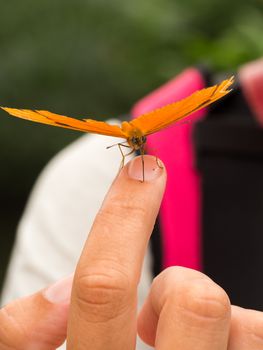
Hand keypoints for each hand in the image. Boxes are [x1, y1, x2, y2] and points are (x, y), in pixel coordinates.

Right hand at [0, 156, 261, 348]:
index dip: (123, 214)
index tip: (142, 168)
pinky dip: (243, 333)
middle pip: (193, 299)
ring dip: (207, 314)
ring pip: (234, 317)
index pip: (103, 287)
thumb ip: (17, 338)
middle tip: (156, 285)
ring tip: (188, 344)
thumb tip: (57, 295)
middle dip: (177, 279)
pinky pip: (258, 335)